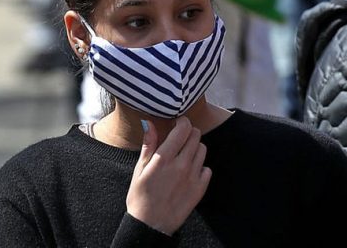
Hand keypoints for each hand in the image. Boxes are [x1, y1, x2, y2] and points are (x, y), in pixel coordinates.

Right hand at [125, 117, 210, 235]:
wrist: (150, 225)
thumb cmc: (140, 197)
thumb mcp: (139, 170)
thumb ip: (148, 145)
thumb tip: (149, 123)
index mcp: (164, 158)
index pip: (183, 128)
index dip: (182, 122)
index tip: (177, 124)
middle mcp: (181, 164)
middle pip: (196, 135)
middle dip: (189, 133)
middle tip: (180, 139)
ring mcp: (193, 175)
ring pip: (202, 149)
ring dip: (195, 148)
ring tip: (183, 157)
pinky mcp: (201, 187)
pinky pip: (207, 168)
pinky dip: (200, 167)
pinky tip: (189, 173)